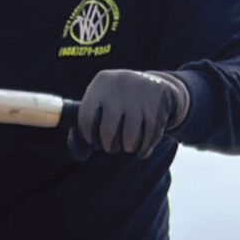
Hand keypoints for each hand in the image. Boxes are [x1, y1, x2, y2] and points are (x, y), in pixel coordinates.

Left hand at [69, 70, 189, 159]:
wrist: (154, 83)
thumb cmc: (116, 103)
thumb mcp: (98, 106)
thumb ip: (83, 130)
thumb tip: (81, 155)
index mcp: (100, 84)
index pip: (86, 118)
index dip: (88, 137)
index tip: (94, 142)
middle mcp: (120, 83)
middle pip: (108, 130)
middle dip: (109, 146)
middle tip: (111, 147)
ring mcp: (141, 92)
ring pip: (130, 136)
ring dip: (127, 148)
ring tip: (126, 146)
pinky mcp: (158, 101)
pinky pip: (150, 135)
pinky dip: (144, 147)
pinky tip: (140, 149)